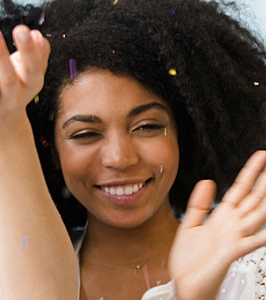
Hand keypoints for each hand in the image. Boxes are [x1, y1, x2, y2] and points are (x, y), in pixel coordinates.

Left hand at [0, 25, 47, 132]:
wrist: (0, 125)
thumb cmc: (14, 88)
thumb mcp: (29, 73)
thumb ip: (37, 53)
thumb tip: (36, 35)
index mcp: (30, 84)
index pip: (33, 67)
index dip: (29, 50)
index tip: (22, 29)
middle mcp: (13, 97)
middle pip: (7, 77)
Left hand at [170, 150, 265, 299]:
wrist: (184, 285)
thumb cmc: (190, 260)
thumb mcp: (190, 224)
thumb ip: (199, 203)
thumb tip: (208, 181)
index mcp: (222, 217)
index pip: (240, 190)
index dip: (250, 173)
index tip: (260, 156)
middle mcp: (232, 226)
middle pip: (253, 199)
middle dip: (264, 181)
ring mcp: (234, 238)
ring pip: (257, 216)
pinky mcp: (230, 252)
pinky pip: (249, 242)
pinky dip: (260, 236)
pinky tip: (265, 231)